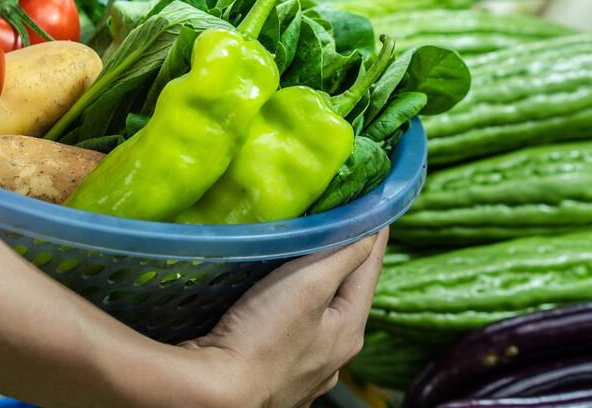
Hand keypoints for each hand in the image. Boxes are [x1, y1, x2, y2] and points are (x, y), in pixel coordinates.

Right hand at [184, 228, 388, 407]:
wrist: (214, 396)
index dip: (374, 232)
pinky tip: (278, 308)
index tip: (377, 203)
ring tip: (306, 261)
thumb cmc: (261, 338)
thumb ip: (344, 254)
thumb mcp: (310, 285)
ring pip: (318, 317)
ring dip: (315, 289)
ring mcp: (304, 371)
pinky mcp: (274, 378)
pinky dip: (290, 313)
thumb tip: (373, 229)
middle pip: (346, 293)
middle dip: (344, 259)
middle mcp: (333, 356)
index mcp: (349, 331)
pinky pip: (291, 336)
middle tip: (340, 223)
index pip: (370, 268)